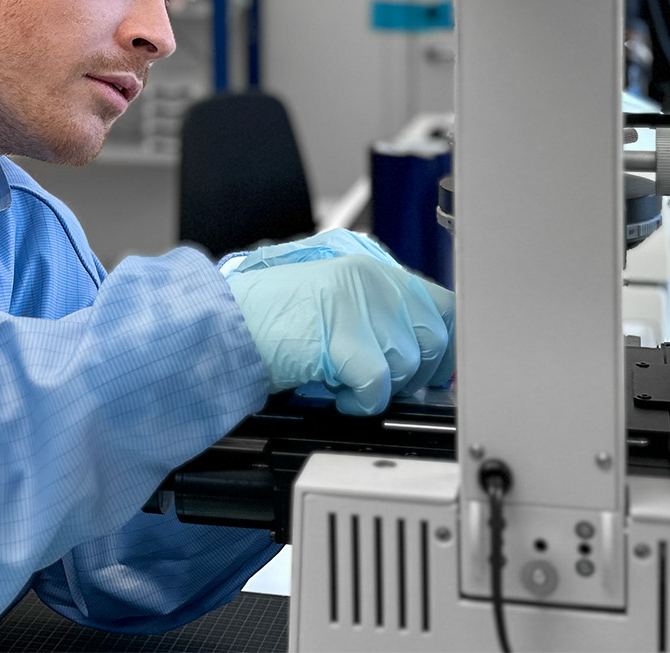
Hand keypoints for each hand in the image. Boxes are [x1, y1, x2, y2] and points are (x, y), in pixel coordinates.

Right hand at [227, 253, 452, 415]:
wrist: (224, 325)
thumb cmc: (270, 319)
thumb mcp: (334, 303)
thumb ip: (380, 316)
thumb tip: (427, 354)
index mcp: (373, 267)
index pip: (444, 304)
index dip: (445, 346)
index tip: (437, 372)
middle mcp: (371, 276)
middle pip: (433, 339)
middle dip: (408, 373)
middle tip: (371, 380)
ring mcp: (357, 299)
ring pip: (406, 364)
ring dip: (377, 388)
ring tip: (341, 379)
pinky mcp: (340, 330)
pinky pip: (377, 385)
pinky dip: (358, 401)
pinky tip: (333, 391)